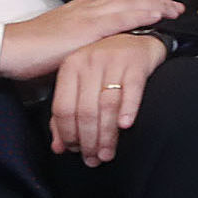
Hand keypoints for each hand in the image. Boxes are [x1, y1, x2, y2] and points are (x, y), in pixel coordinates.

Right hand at [0, 0, 182, 80]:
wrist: (9, 49)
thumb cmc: (31, 51)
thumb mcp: (63, 42)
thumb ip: (81, 41)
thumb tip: (97, 48)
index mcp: (82, 9)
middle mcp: (87, 7)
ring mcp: (87, 15)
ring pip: (130, 3)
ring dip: (155, 4)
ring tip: (175, 7)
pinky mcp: (86, 29)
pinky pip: (120, 19)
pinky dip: (142, 14)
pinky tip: (157, 15)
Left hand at [48, 32, 167, 166]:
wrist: (139, 38)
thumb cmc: (108, 65)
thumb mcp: (82, 84)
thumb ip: (67, 114)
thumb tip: (59, 147)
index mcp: (71, 66)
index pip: (63, 108)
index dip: (67, 135)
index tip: (75, 151)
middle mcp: (89, 61)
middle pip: (85, 110)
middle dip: (88, 141)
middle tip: (93, 159)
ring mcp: (113, 60)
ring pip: (106, 105)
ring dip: (107, 135)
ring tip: (108, 153)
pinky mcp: (136, 62)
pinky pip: (131, 90)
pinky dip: (128, 110)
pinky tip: (126, 126)